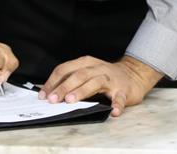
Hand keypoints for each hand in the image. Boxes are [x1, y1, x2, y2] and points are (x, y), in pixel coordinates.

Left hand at [39, 55, 162, 116]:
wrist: (133, 75)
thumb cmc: (104, 76)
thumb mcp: (86, 73)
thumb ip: (69, 80)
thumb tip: (46, 91)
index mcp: (85, 63)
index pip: (65, 69)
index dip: (53, 82)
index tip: (43, 95)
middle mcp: (97, 68)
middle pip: (78, 75)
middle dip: (64, 87)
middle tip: (53, 99)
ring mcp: (111, 79)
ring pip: (95, 82)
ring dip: (82, 91)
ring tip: (71, 101)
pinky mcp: (124, 90)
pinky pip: (120, 98)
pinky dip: (117, 105)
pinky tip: (113, 112)